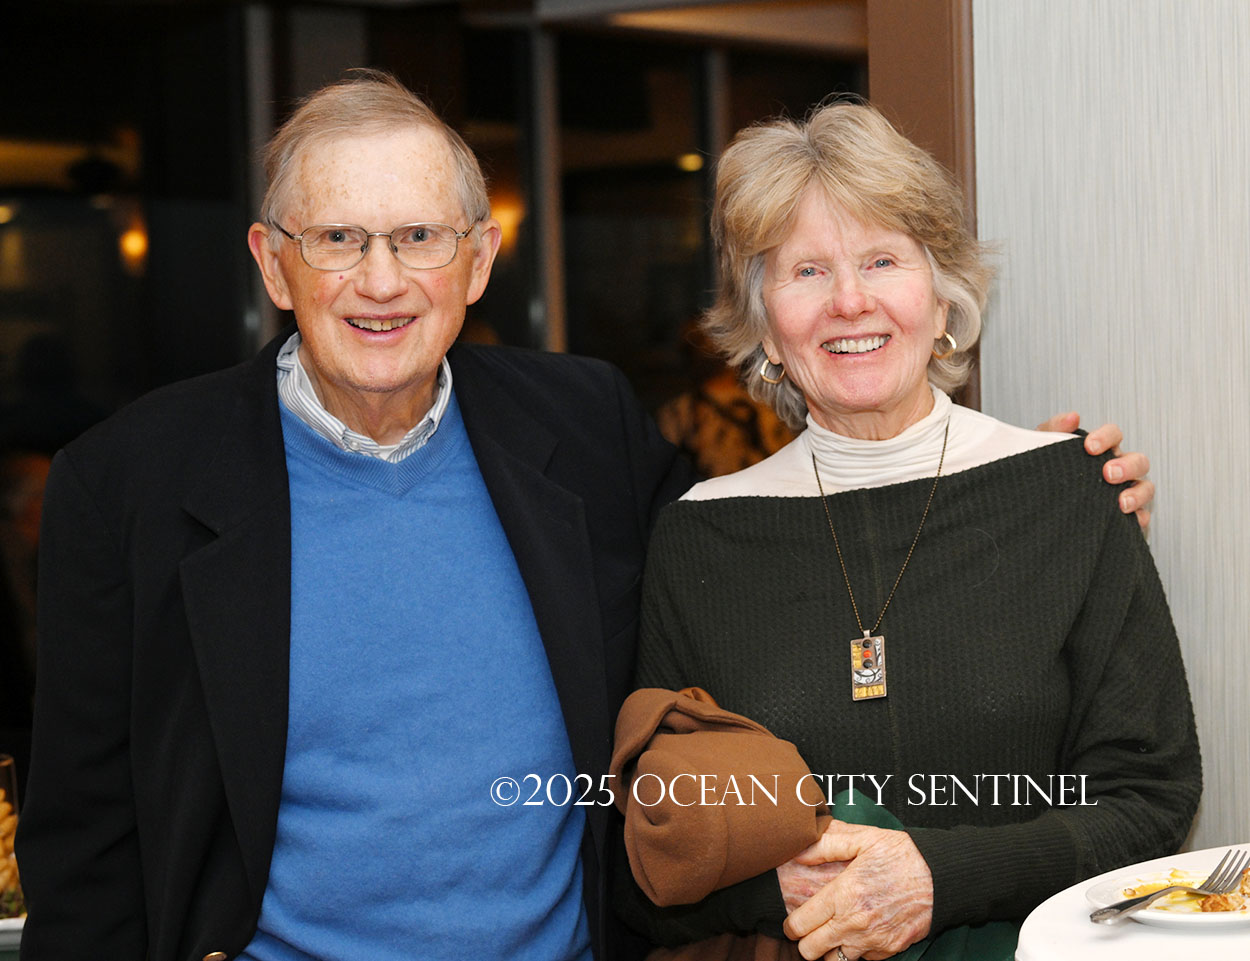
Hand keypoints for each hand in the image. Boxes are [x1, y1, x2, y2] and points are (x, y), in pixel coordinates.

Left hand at [782, 821, 931, 959]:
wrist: (943, 877)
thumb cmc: (902, 855)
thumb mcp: (864, 839)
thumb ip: (827, 844)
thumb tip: (799, 852)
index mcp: (844, 895)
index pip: (800, 925)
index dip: (791, 924)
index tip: (793, 920)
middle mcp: (855, 923)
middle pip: (810, 951)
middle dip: (805, 941)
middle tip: (811, 928)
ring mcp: (873, 941)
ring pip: (834, 960)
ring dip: (830, 948)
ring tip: (834, 931)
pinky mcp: (890, 950)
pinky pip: (863, 960)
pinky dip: (857, 949)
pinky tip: (860, 931)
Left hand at [1036, 412, 1152, 531]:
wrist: (1040, 505)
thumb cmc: (1049, 473)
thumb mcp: (1044, 449)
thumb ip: (1054, 430)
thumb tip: (1072, 417)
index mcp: (1102, 450)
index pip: (1114, 435)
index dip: (1106, 437)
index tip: (1090, 446)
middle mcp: (1119, 468)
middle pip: (1138, 461)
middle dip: (1127, 466)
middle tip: (1108, 474)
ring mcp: (1126, 492)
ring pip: (1146, 488)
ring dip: (1137, 493)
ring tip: (1121, 502)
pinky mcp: (1126, 517)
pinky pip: (1142, 516)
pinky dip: (1139, 517)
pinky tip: (1128, 519)